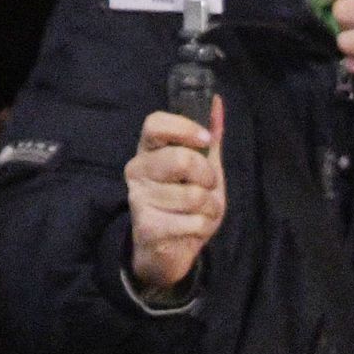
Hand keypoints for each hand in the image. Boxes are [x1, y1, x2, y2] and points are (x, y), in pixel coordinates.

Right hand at [126, 107, 226, 294]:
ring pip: (193, 195)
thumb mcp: (202, 169)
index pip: (154, 123)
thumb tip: (216, 101)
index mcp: (148, 151)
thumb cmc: (185, 204)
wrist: (168, 252)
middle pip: (181, 159)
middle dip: (207, 176)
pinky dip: (203, 227)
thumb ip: (209, 138)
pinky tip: (191, 229)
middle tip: (206, 186)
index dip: (183, 127)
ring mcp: (139, 200)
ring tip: (199, 212)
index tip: (205, 139)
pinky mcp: (148, 228)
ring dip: (209, 207)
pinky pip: (194, 221)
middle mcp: (137, 171)